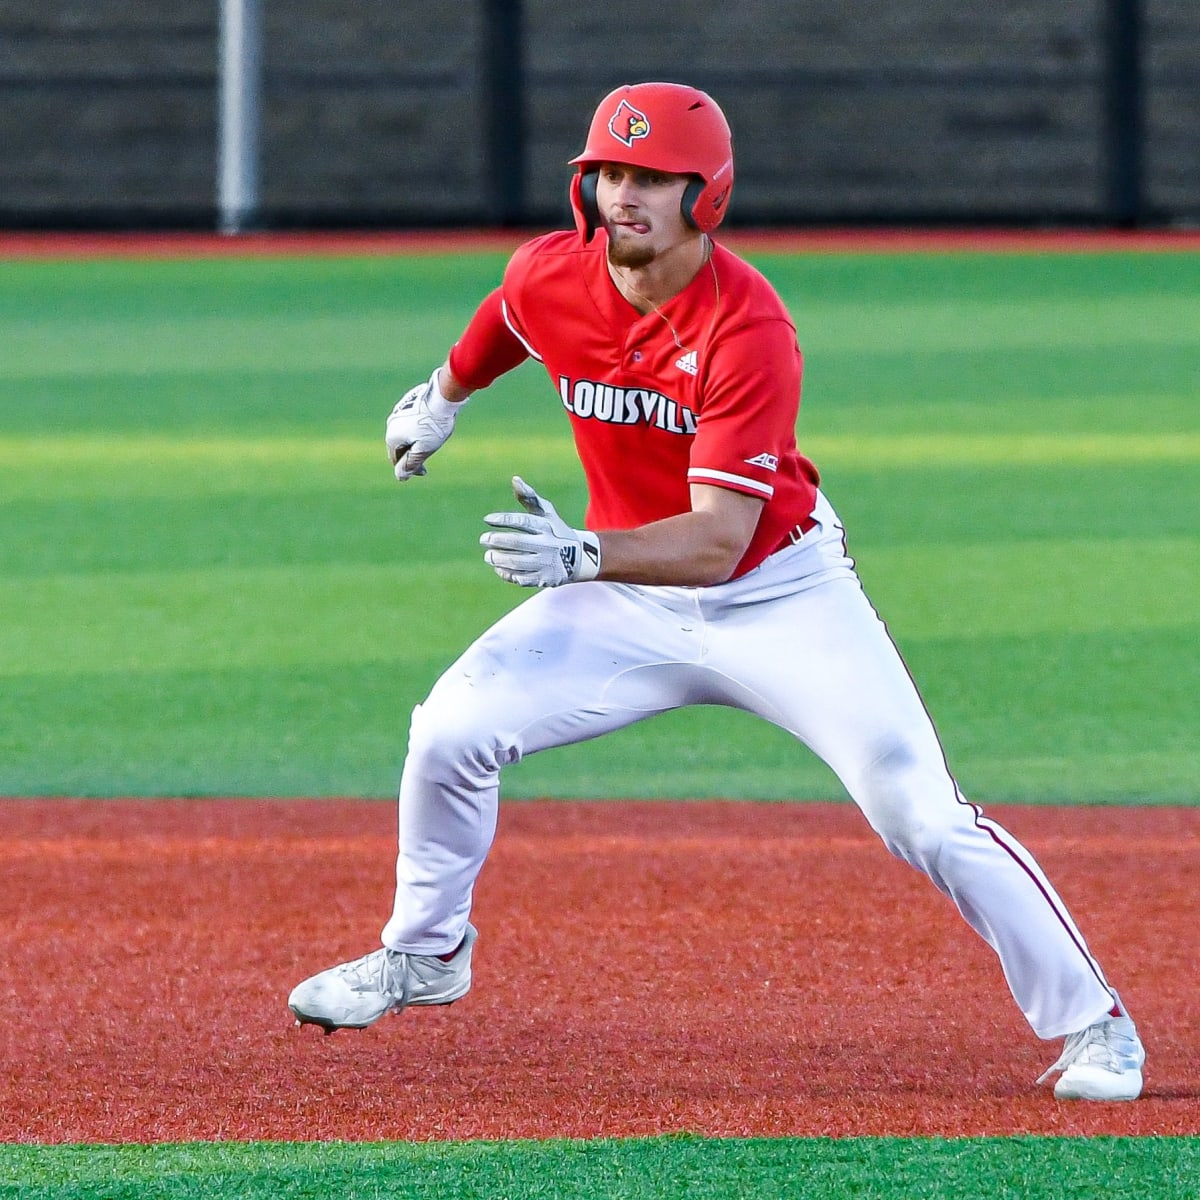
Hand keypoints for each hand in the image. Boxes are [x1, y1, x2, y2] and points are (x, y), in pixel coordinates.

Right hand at [385, 369, 464, 480]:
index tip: (424, 471)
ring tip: (430, 441)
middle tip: (427, 456)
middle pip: (400, 445)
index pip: (396, 460)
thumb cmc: (434, 425)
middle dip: (412, 454)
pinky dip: (417, 427)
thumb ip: (411, 464)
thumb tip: (400, 476)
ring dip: (415, 440)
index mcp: (392, 437)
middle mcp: (391, 423)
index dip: (409, 468)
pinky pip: (410, 420)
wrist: (442, 396)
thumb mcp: (423, 450)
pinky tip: (429, 426)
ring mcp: (399, 411)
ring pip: (405, 432)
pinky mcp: (408, 402)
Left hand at [480, 477, 601, 586]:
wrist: (580, 558)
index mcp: (547, 526)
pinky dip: (507, 574)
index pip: (523, 521)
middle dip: (497, 540)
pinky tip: (499, 568)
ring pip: (517, 562)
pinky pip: (521, 578)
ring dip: (499, 559)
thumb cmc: (556, 531)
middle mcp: (548, 544)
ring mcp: (546, 563)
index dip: (504, 519)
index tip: (487, 519)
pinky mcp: (544, 578)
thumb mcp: (547, 513)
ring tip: (488, 556)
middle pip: (518, 543)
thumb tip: (515, 480)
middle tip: (483, 539)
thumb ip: (530, 497)